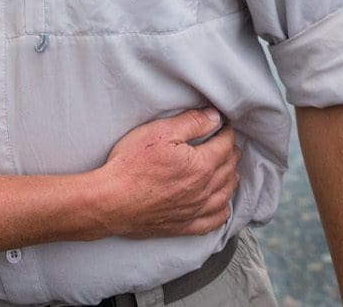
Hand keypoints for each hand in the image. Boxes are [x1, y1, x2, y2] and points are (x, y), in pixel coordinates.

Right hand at [92, 108, 238, 239]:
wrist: (112, 201)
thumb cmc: (132, 165)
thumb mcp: (160, 132)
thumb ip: (191, 123)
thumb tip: (215, 117)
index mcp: (201, 165)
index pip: (225, 145)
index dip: (226, 132)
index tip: (223, 125)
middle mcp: (204, 190)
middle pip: (228, 169)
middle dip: (231, 153)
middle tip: (227, 143)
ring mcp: (195, 210)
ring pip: (225, 195)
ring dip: (231, 179)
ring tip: (230, 170)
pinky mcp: (184, 226)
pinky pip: (213, 221)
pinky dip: (222, 212)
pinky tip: (222, 206)